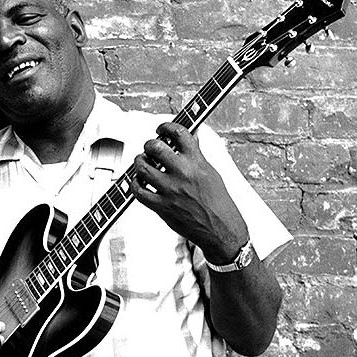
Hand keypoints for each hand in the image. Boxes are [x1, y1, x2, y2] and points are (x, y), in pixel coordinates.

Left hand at [131, 123, 248, 263]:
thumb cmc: (219, 204)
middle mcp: (183, 173)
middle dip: (149, 144)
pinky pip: (138, 191)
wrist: (221, 230)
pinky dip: (134, 184)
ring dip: (139, 162)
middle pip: (155, 147)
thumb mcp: (212, 173)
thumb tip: (189, 143)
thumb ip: (197, 158)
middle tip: (149, 148)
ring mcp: (170, 190)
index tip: (162, 128)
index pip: (179, 133)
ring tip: (142, 163)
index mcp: (197, 162)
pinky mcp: (162, 206)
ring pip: (142, 167)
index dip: (166, 127)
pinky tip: (138, 182)